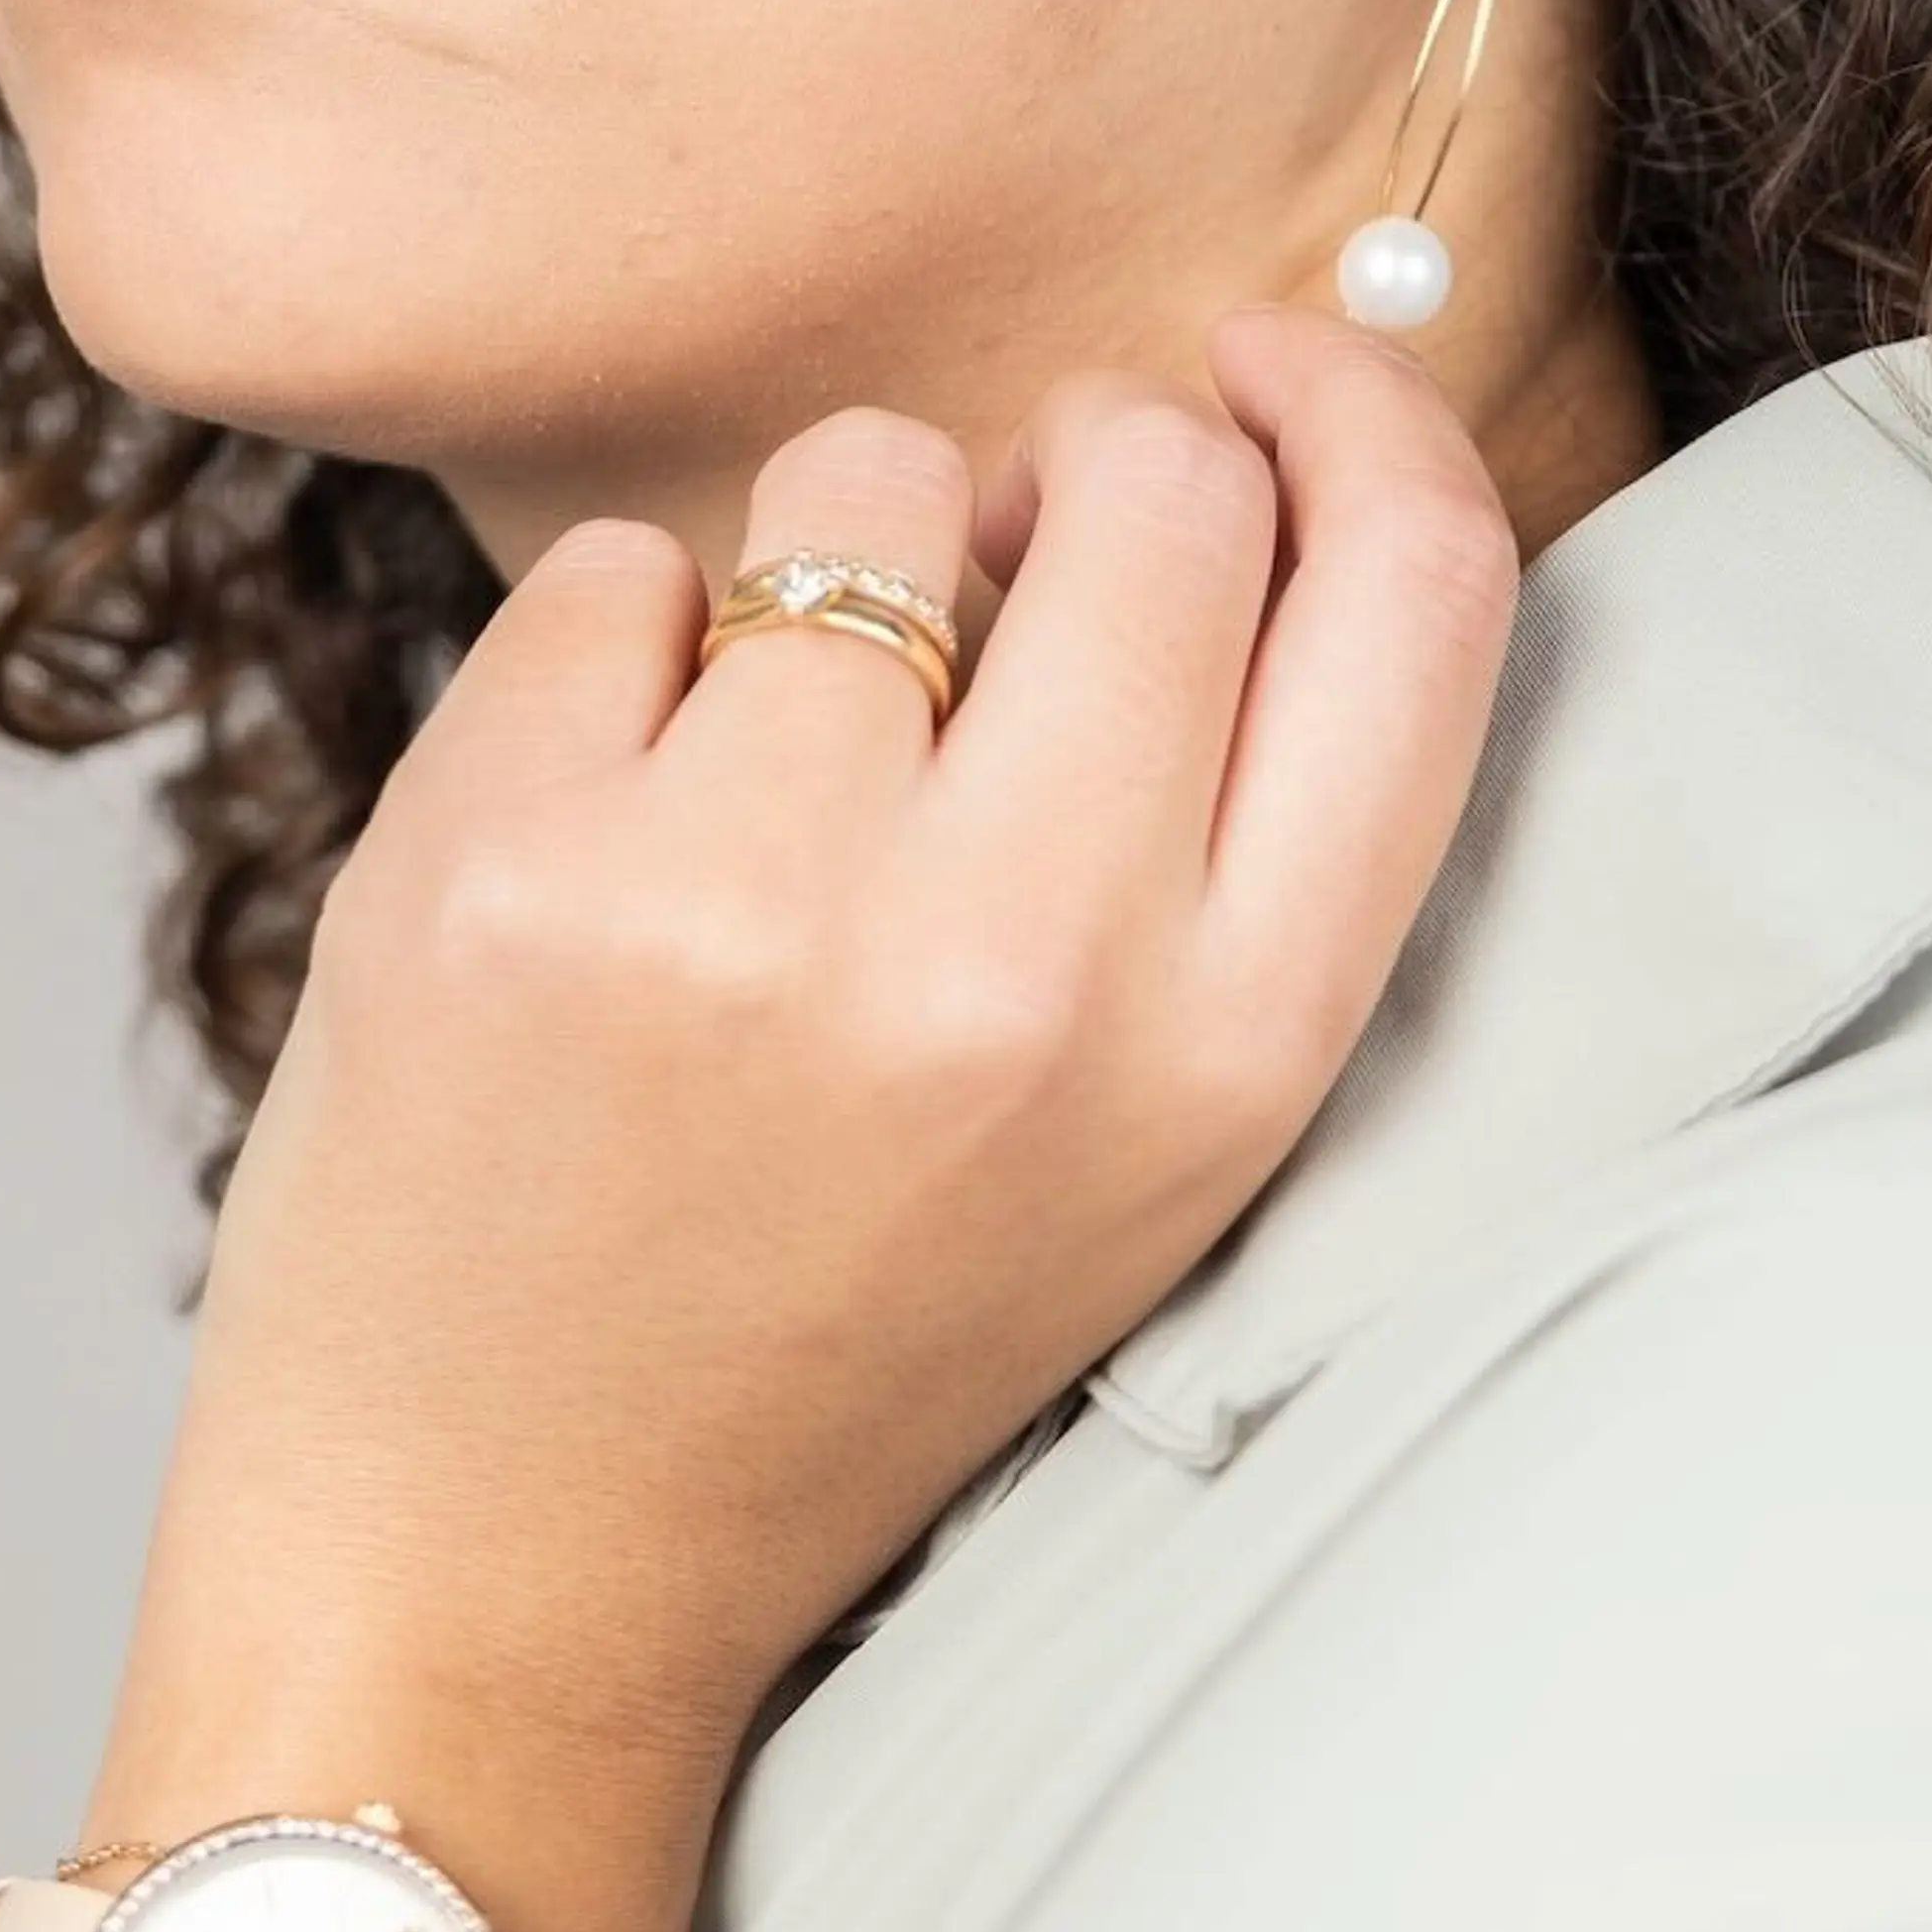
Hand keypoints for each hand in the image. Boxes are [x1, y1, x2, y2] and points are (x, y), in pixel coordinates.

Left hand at [3, 301, 1521, 1931]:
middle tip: (983, 595)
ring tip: (765, 774)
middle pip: (1157, 479)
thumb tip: (1215, 430)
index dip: (1367, 412)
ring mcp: (755, 898)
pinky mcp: (508, 853)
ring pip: (869, 475)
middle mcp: (1028, 963)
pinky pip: (618, 568)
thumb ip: (1234, 822)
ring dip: (825, 559)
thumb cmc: (838, 1314)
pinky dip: (609, 666)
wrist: (504, 1563)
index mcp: (1236, 1046)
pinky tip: (597, 854)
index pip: (1427, 591)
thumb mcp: (1151, 1129)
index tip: (1268, 368)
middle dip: (1076, 469)